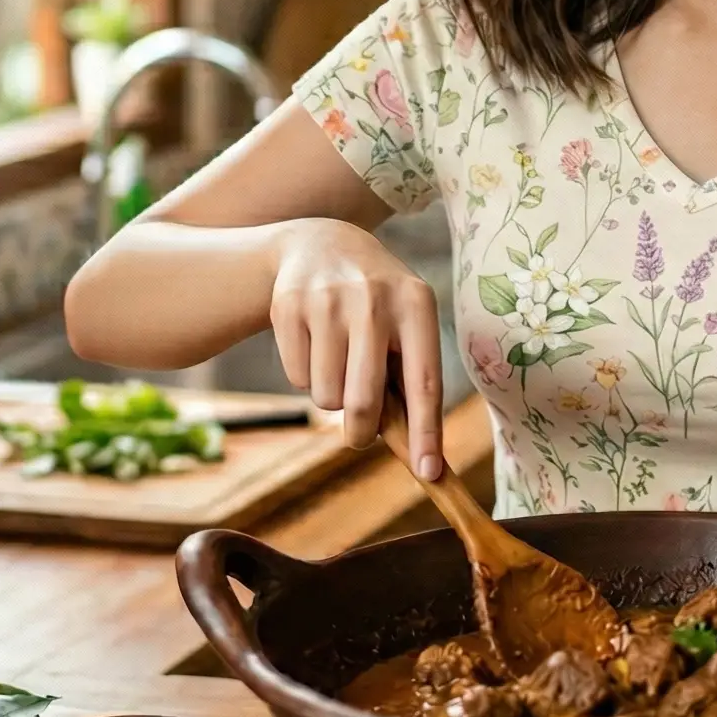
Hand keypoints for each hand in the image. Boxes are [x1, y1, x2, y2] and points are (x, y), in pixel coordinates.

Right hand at [269, 219, 445, 478]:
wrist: (321, 244)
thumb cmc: (378, 303)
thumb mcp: (406, 321)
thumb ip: (412, 378)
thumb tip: (421, 456)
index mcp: (416, 304)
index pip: (424, 382)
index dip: (426, 433)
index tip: (429, 472)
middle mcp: (373, 300)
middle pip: (364, 401)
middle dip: (361, 432)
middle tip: (359, 434)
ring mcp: (327, 301)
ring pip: (326, 397)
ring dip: (332, 397)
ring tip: (340, 363)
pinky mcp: (288, 306)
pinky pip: (297, 378)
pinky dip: (306, 377)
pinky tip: (315, 344)